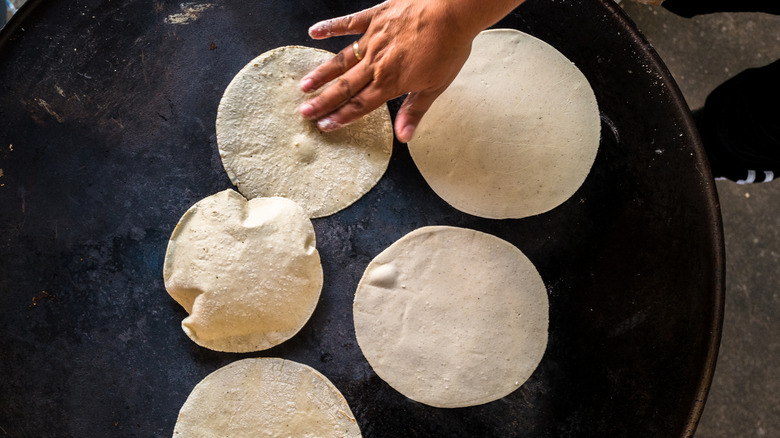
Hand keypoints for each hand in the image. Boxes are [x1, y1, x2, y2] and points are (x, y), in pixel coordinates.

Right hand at [298, 0, 477, 142]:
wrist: (452, 11)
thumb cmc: (448, 48)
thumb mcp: (435, 85)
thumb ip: (414, 110)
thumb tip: (403, 137)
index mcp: (390, 82)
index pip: (360, 105)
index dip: (341, 117)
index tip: (324, 126)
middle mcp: (376, 63)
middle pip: (345, 87)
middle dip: (323, 101)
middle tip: (304, 112)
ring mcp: (373, 39)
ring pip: (342, 60)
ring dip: (322, 73)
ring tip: (304, 85)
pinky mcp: (375, 17)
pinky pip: (348, 23)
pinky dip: (331, 27)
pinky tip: (314, 32)